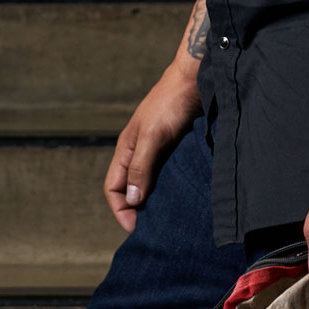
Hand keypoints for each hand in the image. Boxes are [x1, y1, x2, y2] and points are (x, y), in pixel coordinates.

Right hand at [104, 59, 200, 232]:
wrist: (195, 79)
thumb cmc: (170, 103)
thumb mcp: (153, 136)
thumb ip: (141, 167)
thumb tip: (132, 199)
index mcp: (126, 150)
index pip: (113, 188)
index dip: (120, 210)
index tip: (136, 228)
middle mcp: (138, 153)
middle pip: (129, 189)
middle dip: (136, 210)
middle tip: (153, 228)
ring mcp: (157, 151)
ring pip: (148, 183)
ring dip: (154, 201)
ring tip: (168, 217)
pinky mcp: (175, 149)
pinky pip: (167, 175)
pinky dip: (170, 188)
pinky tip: (183, 196)